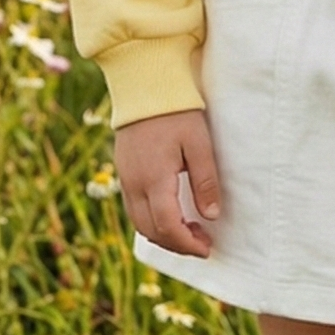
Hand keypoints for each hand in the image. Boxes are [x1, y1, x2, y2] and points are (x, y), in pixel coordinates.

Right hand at [113, 109, 222, 256]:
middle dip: (177, 244)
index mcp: (154, 179)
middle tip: (202, 243)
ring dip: (163, 234)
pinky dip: (152, 221)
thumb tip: (211, 215)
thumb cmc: (177, 112)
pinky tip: (172, 214)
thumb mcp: (199, 144)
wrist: (144, 85)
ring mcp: (125, 178)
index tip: (206, 248)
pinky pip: (134, 208)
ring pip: (139, 223)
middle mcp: (134, 184)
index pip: (167, 226)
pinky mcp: (124, 172)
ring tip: (190, 231)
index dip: (187, 243)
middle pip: (151, 231)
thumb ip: (205, 180)